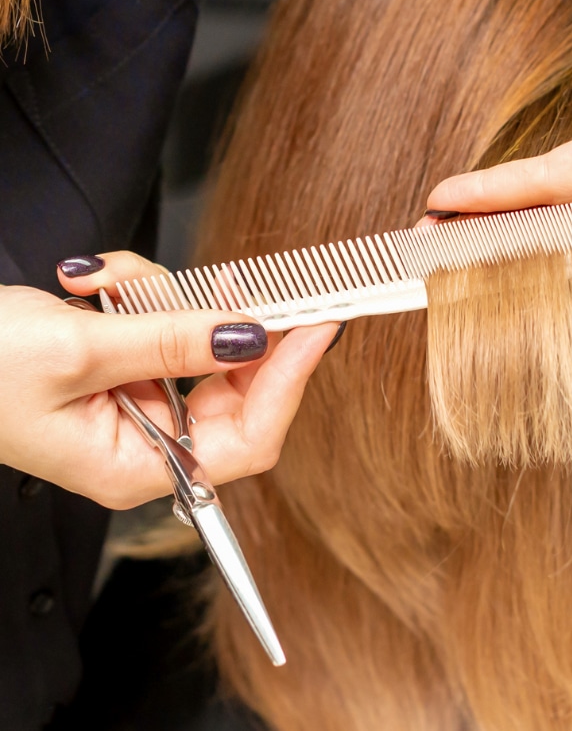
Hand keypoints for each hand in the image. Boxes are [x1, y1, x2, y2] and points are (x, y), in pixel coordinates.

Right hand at [0, 251, 336, 507]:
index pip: (249, 439)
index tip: (318, 325)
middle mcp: (147, 442)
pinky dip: (136, 289)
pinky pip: (162, 320)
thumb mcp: (77, 351)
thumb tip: (251, 337)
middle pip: (234, 387)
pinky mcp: (127, 365)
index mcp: (135, 467)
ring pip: (197, 340)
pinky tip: (87, 280)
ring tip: (100, 280)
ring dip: (159, 296)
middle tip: (238, 282)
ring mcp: (139, 401)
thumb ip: (171, 342)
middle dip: (226, 327)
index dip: (290, 383)